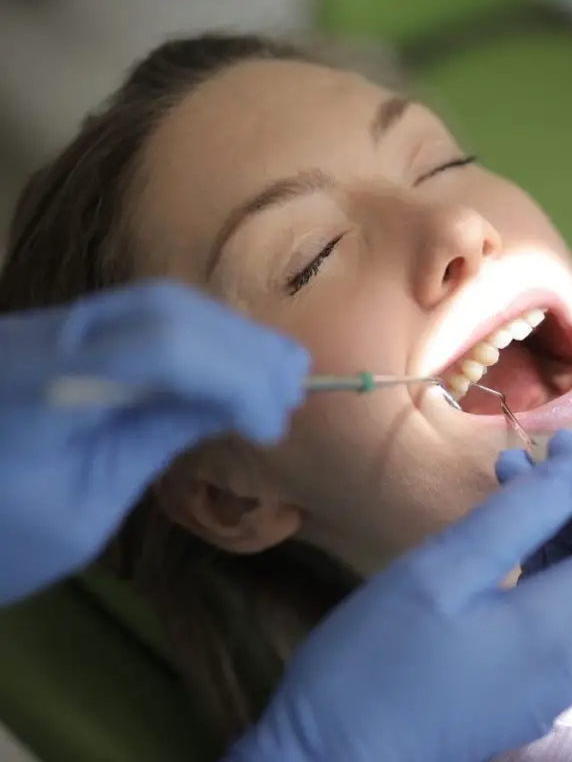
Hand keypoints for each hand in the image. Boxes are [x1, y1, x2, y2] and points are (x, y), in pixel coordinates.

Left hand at [0, 282, 308, 604]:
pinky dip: (199, 337)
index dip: (227, 376)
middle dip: (240, 348)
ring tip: (283, 374)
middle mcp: (37, 336)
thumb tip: (231, 404)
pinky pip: (139, 317)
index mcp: (34, 387)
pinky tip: (237, 363)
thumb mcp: (81, 511)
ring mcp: (43, 327)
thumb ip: (151, 442)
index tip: (269, 426)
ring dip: (228, 336)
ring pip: (155, 303)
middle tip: (295, 391)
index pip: (153, 350)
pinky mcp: (56, 334)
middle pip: (161, 310)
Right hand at [228, 431, 571, 761]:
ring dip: (551, 529)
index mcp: (562, 629)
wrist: (331, 759)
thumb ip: (517, 516)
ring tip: (502, 486)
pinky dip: (534, 566)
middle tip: (515, 462)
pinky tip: (493, 544)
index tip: (556, 448)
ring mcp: (551, 680)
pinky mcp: (524, 688)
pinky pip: (551, 614)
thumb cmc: (374, 664)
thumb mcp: (442, 572)